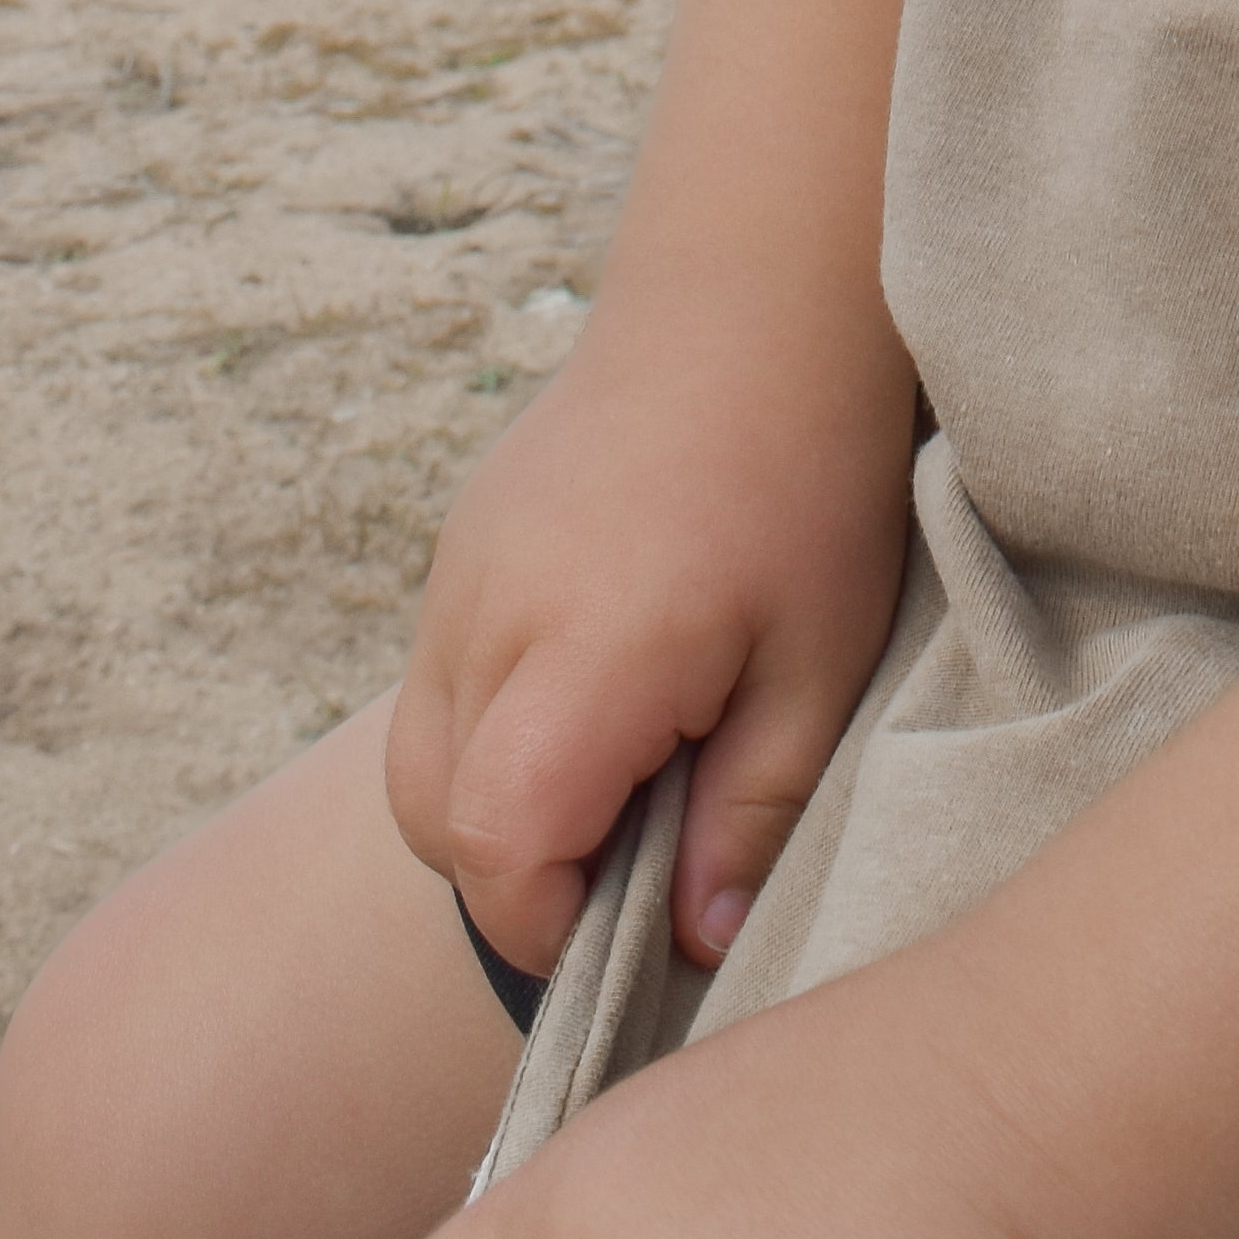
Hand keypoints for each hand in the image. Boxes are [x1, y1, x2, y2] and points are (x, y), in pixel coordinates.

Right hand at [383, 303, 916, 979]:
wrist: (752, 300)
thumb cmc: (805, 476)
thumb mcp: (819, 662)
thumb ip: (752, 810)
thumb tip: (697, 938)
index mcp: (583, 654)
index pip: (496, 847)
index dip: (549, 923)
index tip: (635, 928)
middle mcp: (488, 618)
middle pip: (434, 817)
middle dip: (519, 876)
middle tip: (639, 857)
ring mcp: (457, 575)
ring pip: (419, 757)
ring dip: (497, 804)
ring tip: (624, 770)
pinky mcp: (460, 546)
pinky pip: (438, 681)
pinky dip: (492, 729)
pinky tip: (599, 692)